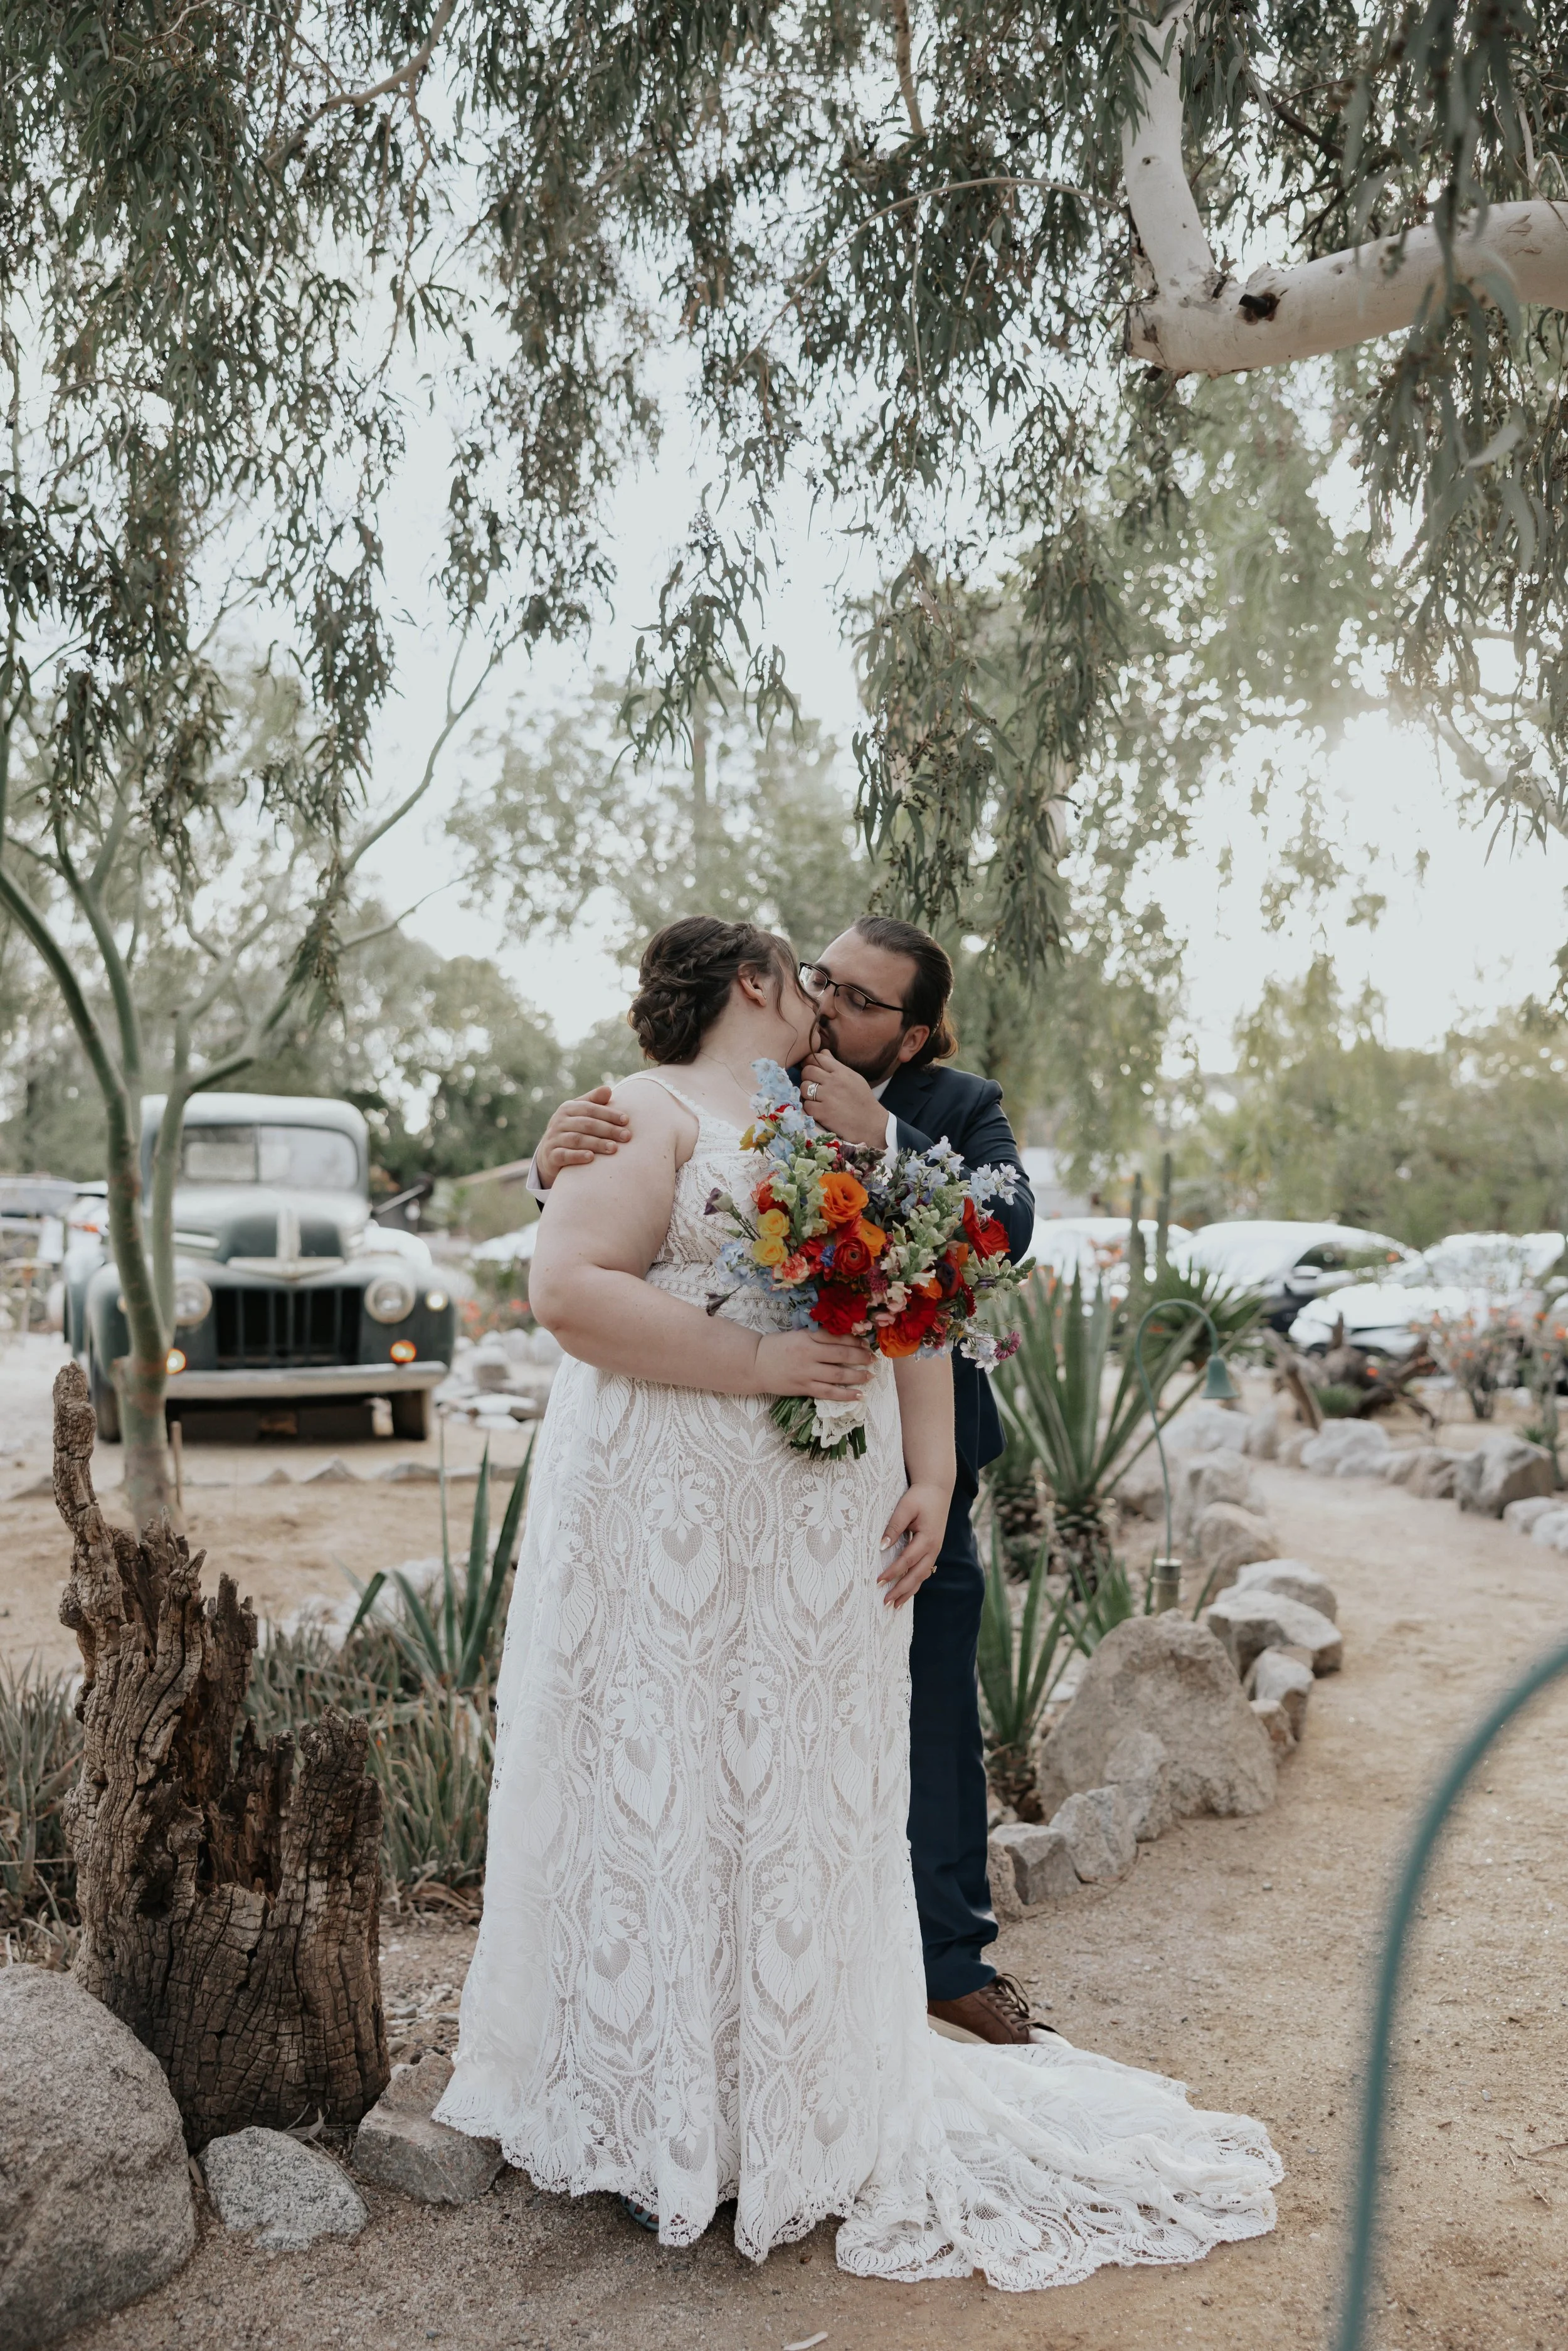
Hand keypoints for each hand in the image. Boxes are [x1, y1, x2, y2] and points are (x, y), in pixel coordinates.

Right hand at [535, 1087, 630, 1186]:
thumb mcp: (580, 1114)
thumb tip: (608, 1089)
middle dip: (608, 1130)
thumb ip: (594, 1101)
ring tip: (614, 1148)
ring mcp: (553, 1139)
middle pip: (586, 1124)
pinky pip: (564, 1155)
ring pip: (577, 1139)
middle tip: (626, 1136)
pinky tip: (591, 1158)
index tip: (626, 1120)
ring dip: (597, 1143)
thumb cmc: (572, 1130)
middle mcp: (558, 1121)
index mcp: (567, 1108)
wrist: (550, 1154)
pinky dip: (578, 1156)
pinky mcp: (551, 1156)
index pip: (590, 1108)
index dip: (609, 1113)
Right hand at [754, 1329, 874, 1402]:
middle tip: (873, 1359)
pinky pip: (829, 1392)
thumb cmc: (777, 1347)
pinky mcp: (804, 1387)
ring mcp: (806, 1372)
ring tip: (870, 1376)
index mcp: (807, 1336)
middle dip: (861, 1357)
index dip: (855, 1340)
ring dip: (857, 1375)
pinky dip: (845, 1394)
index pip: (837, 1336)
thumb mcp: (797, 1334)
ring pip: (838, 1374)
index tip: (866, 1343)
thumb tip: (845, 1339)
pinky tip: (859, 1395)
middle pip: (841, 1354)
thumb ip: (817, 1336)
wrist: (755, 1363)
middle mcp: (808, 1353)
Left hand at [799, 1047, 892, 1147]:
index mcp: (842, 1072)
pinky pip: (806, 1104)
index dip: (810, 1062)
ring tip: (815, 1097)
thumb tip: (822, 1052)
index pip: (817, 1058)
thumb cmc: (862, 1100)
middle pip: (807, 1071)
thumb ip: (836, 1065)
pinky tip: (818, 1109)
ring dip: (806, 1092)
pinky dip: (810, 1107)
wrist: (871, 1124)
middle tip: (812, 1084)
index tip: (812, 1069)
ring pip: (804, 1087)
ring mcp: (827, 1097)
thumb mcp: (853, 1078)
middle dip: (807, 1076)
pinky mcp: (823, 1113)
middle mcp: (834, 1082)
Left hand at [877, 1481, 948, 1608]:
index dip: (893, 1572)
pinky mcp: (933, 1550)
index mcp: (927, 1538)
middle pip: (917, 1575)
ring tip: (895, 1605)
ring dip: (909, 1591)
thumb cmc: (919, 1497)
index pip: (907, 1560)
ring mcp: (935, 1550)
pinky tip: (906, 1591)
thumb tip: (881, 1546)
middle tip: (885, 1603)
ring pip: (922, 1576)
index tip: (878, 1581)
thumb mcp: (905, 1508)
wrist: (938, 1489)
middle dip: (901, 1590)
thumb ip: (894, 1527)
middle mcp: (934, 1548)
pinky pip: (924, 1571)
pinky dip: (914, 1583)